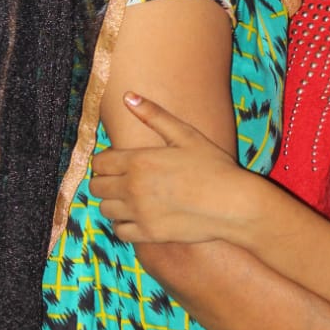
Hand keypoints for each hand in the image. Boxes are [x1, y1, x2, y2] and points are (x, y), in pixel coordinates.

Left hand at [91, 93, 250, 243]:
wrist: (233, 204)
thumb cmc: (213, 166)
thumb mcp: (186, 135)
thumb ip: (155, 115)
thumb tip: (128, 96)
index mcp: (139, 160)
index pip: (100, 162)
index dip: (106, 160)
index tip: (118, 161)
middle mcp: (132, 187)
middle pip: (97, 186)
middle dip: (106, 180)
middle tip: (123, 179)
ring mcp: (139, 212)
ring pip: (104, 209)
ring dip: (113, 202)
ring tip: (130, 198)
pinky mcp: (147, 233)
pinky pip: (119, 231)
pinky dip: (123, 224)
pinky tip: (138, 216)